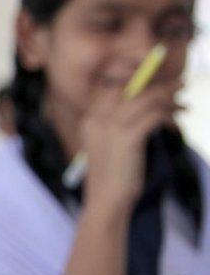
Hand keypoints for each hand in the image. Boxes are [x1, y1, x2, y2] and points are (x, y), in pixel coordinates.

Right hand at [80, 74, 182, 214]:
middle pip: (131, 86)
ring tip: (184, 106)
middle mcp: (97, 117)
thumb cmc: (113, 174)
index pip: (111, 82)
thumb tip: (148, 102)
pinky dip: (169, 118)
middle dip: (159, 83)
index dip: (134, 74)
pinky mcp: (127, 138)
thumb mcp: (110, 144)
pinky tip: (176, 126)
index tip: (156, 76)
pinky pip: (154, 116)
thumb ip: (120, 122)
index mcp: (90, 117)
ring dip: (170, 99)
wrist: (107, 200)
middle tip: (180, 85)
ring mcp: (110, 127)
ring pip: (146, 98)